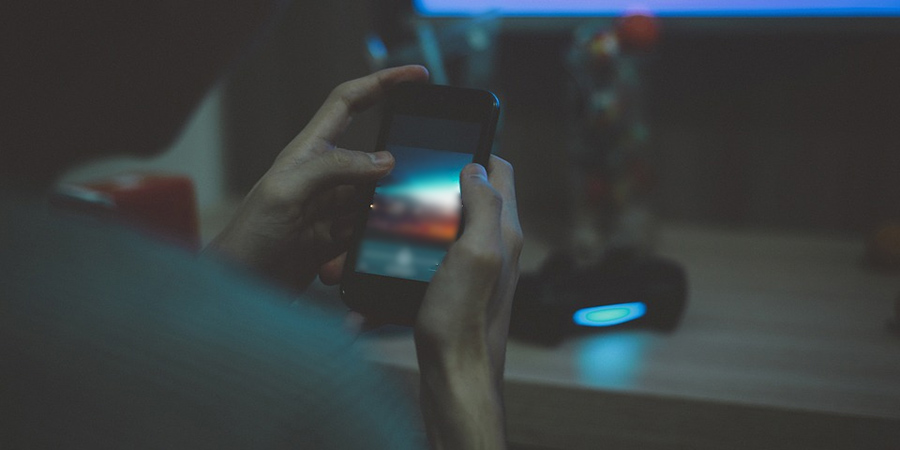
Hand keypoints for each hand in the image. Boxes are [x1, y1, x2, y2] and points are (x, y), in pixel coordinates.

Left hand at [205, 66, 428, 290]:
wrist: (238, 289)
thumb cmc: (248, 237)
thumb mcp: (285, 192)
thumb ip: (332, 167)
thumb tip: (384, 159)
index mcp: (309, 151)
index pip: (349, 102)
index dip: (383, 83)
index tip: (418, 76)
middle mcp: (323, 175)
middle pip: (374, 158)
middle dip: (394, 173)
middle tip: (409, 188)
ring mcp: (332, 208)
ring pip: (376, 199)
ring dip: (378, 217)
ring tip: (361, 234)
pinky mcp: (337, 238)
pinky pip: (368, 232)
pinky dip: (366, 244)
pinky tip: (347, 258)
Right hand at [414, 157, 522, 449]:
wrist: (453, 377)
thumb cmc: (464, 320)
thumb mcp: (478, 253)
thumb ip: (484, 206)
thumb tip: (476, 167)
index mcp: (503, 231)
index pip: (501, 172)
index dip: (479, 148)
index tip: (450, 137)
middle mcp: (492, 246)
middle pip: (469, 195)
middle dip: (440, 183)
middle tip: (409, 177)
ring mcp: (472, 269)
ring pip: (444, 226)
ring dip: (417, 218)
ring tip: (385, 218)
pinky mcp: (451, 289)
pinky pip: (428, 258)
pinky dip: (407, 253)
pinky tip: (383, 258)